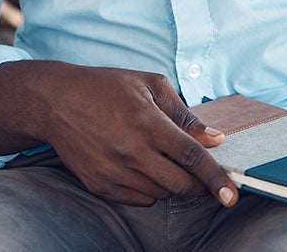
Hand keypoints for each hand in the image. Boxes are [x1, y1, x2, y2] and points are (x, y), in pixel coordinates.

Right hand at [0, 63, 231, 206]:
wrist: (54, 101)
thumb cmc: (105, 87)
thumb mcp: (148, 85)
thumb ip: (184, 113)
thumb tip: (215, 139)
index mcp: (147, 122)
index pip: (191, 156)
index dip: (216, 177)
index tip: (232, 195)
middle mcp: (130, 150)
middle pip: (180, 184)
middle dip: (198, 184)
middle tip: (198, 174)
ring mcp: (113, 171)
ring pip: (162, 194)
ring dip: (171, 183)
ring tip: (158, 158)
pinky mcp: (100, 185)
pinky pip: (140, 200)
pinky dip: (149, 189)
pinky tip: (138, 166)